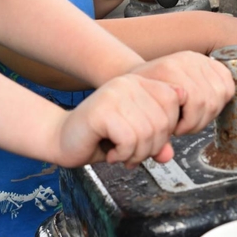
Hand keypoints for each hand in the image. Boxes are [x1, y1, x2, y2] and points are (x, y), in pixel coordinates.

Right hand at [55, 74, 184, 168]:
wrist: (63, 139)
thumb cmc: (100, 138)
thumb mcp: (135, 138)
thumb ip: (155, 141)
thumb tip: (169, 154)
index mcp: (139, 82)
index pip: (174, 101)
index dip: (166, 129)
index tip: (146, 140)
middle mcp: (127, 82)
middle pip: (163, 121)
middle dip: (151, 147)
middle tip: (132, 153)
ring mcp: (114, 94)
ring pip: (148, 133)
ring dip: (136, 154)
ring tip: (121, 154)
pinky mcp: (102, 110)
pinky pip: (129, 140)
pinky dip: (123, 155)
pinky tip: (111, 153)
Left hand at [130, 52, 233, 134]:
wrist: (145, 76)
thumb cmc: (144, 95)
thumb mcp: (145, 112)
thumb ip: (156, 133)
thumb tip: (166, 155)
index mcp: (168, 69)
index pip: (196, 101)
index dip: (188, 123)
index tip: (175, 130)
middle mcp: (186, 61)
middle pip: (209, 100)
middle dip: (198, 121)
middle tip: (184, 126)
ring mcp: (199, 59)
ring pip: (221, 94)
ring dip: (209, 113)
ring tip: (192, 117)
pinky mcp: (209, 61)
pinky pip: (228, 83)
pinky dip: (221, 99)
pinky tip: (205, 106)